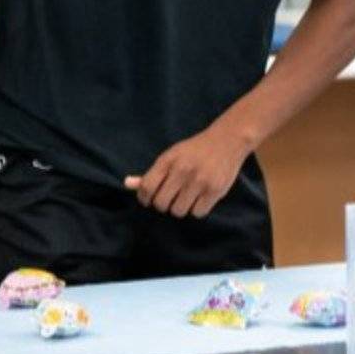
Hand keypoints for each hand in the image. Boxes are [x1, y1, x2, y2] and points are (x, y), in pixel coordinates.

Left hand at [125, 125, 249, 217]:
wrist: (227, 140)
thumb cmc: (195, 150)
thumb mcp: (171, 156)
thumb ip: (151, 173)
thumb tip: (127, 184)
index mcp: (168, 160)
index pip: (146, 188)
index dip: (144, 198)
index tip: (149, 199)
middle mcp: (182, 171)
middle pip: (161, 204)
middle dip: (164, 204)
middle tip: (171, 197)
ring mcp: (199, 181)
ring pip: (179, 211)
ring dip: (181, 207)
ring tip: (187, 196)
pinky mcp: (215, 190)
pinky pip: (198, 213)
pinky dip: (197, 209)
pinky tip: (200, 197)